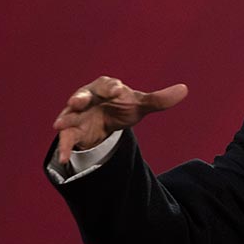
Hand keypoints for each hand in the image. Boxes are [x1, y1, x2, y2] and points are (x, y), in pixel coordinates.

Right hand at [52, 76, 187, 163]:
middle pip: (82, 96)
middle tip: (78, 101)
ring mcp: (78, 114)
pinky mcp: (73, 131)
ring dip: (64, 119)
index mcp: (106, 87)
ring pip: (69, 115)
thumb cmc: (122, 105)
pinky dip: (64, 147)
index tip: (118, 91)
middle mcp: (88, 98)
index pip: (108, 85)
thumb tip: (185, 89)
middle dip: (80, 98)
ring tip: (59, 125)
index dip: (112, 88)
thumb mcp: (141, 105)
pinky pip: (67, 138)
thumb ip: (160, 100)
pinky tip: (64, 159)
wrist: (107, 120)